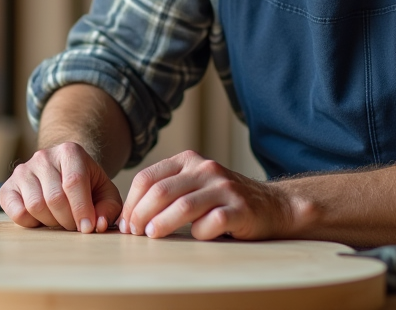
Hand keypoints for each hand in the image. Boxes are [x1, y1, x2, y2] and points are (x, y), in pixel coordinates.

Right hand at [0, 141, 122, 232]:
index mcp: (69, 151)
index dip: (82, 209)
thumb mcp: (105, 191)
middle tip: (75, 226)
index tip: (88, 227)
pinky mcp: (8, 186)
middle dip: (68, 220)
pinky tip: (42, 219)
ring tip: (60, 220)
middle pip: (54, 197)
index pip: (74, 182)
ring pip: (35, 206)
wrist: (62, 171)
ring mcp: (23, 170)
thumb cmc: (87, 184)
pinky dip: (31, 223)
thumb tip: (98, 225)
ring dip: (51, 222)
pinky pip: (17, 212)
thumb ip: (109, 207)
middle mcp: (43, 157)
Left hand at [118, 150, 294, 240]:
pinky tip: (196, 236)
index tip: (125, 223)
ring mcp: (224, 188)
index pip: (148, 177)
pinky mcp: (240, 209)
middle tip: (134, 233)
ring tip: (152, 235)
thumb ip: (167, 190)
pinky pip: (212, 222)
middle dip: (141, 215)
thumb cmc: (222, 200)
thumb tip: (127, 216)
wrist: (270, 205)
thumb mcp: (193, 184)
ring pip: (184, 206)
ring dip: (162, 224)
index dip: (131, 202)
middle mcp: (206, 169)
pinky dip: (199, 232)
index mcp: (189, 160)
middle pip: (161, 191)